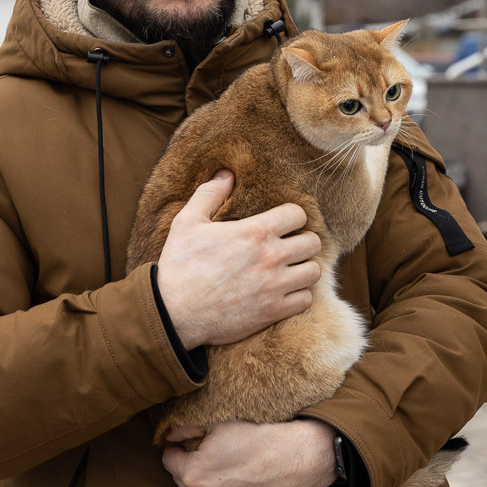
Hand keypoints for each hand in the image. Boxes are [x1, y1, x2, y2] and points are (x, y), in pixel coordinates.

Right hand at [156, 170, 321, 349]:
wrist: (173, 311)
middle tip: (289, 245)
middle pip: (312, 242)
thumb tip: (226, 175)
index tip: (283, 223)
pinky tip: (284, 291)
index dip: (291, 216)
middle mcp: (271, 257)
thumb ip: (209, 194)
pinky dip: (298, 295)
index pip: (297, 214)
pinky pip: (305, 300)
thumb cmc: (179, 264)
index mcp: (255, 231)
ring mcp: (274, 286)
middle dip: (302, 241)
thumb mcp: (187, 222)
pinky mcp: (273, 311)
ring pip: (313, 272)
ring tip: (290, 269)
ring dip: (303, 269)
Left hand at [162, 420, 337, 486]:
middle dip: (184, 459)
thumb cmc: (254, 438)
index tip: (181, 437)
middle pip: (179, 475)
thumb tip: (171, 432)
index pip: (168, 459)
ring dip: (198, 471)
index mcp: (193, 473)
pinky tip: (226, 467)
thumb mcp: (217, 424)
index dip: (173, 445)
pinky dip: (214, 480)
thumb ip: (187, 428)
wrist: (287, 458)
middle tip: (198, 443)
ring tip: (214, 455)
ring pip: (195, 485)